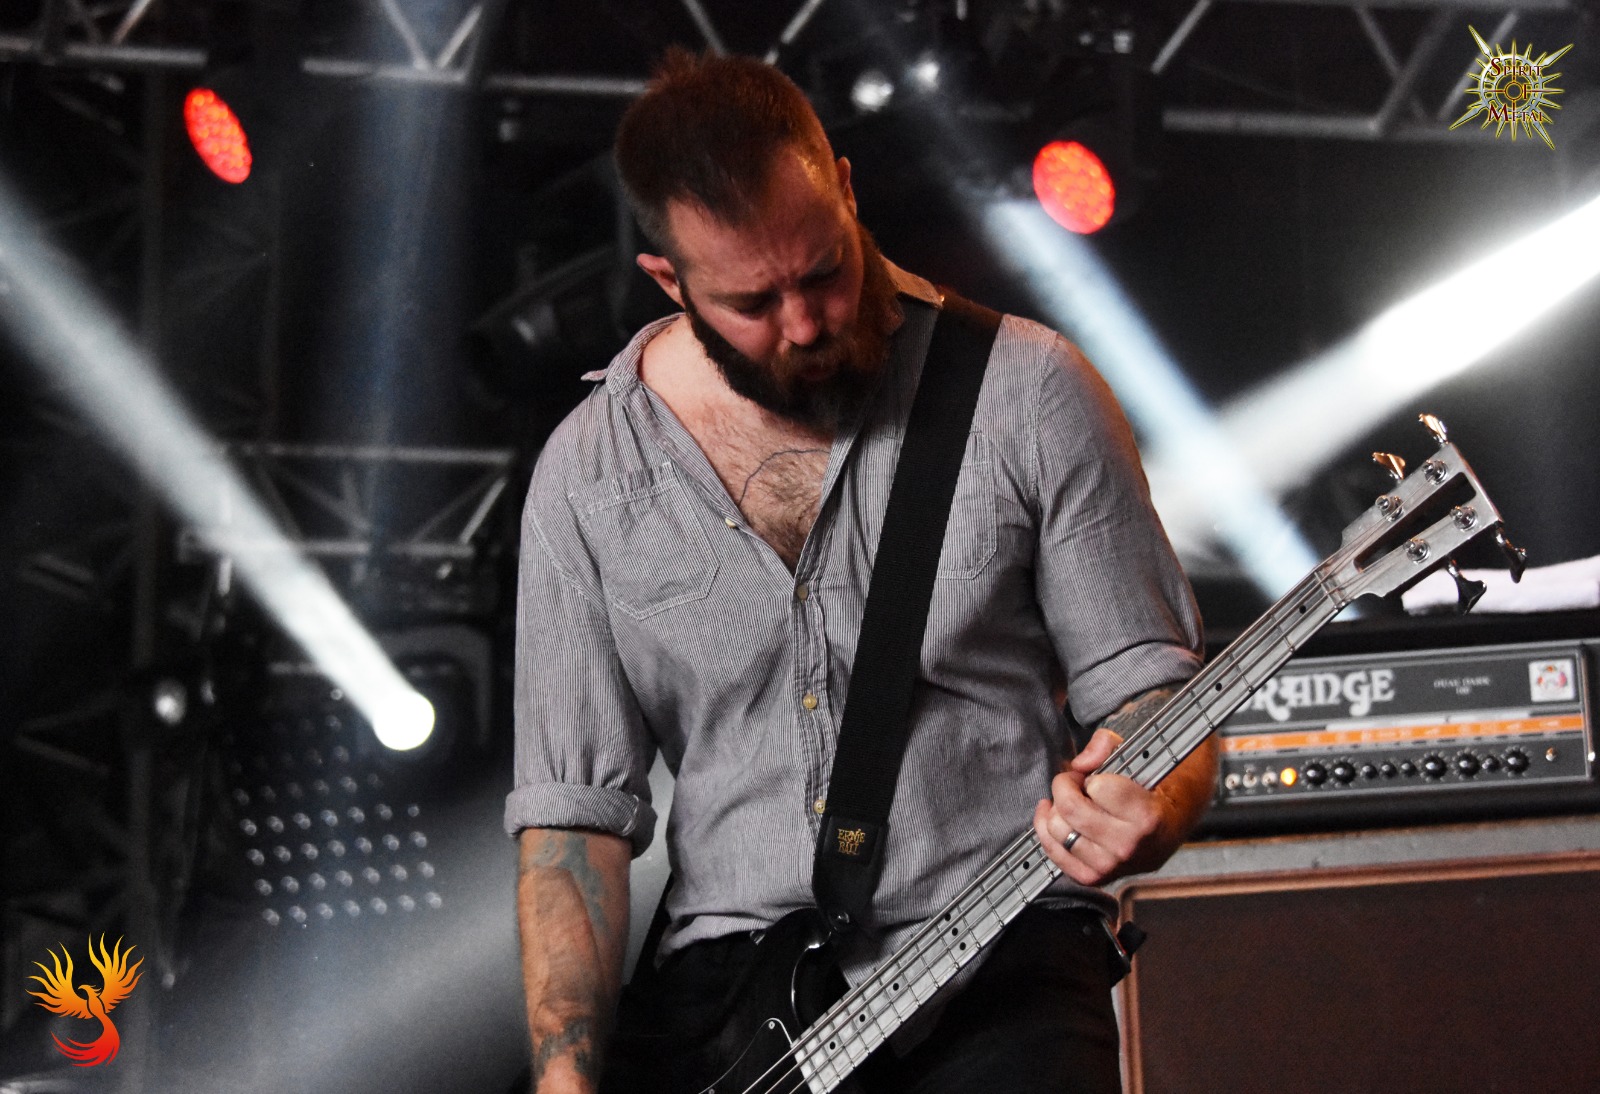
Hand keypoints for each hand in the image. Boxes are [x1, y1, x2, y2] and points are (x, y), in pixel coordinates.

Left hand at [1032, 728, 1169, 886]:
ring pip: (1057, 830)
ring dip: (1056, 810)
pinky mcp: (1093, 878)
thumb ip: (1105, 745)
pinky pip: (1053, 853)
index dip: (1090, 777)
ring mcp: (1110, 866)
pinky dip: (1046, 832)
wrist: (1168, 831)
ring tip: (1071, 803)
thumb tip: (1080, 763)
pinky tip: (1054, 817)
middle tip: (1074, 783)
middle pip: (1070, 809)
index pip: (1097, 787)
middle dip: (1064, 787)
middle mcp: (1128, 845)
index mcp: (1146, 816)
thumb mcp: (1135, 757)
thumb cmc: (1149, 792)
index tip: (1094, 777)